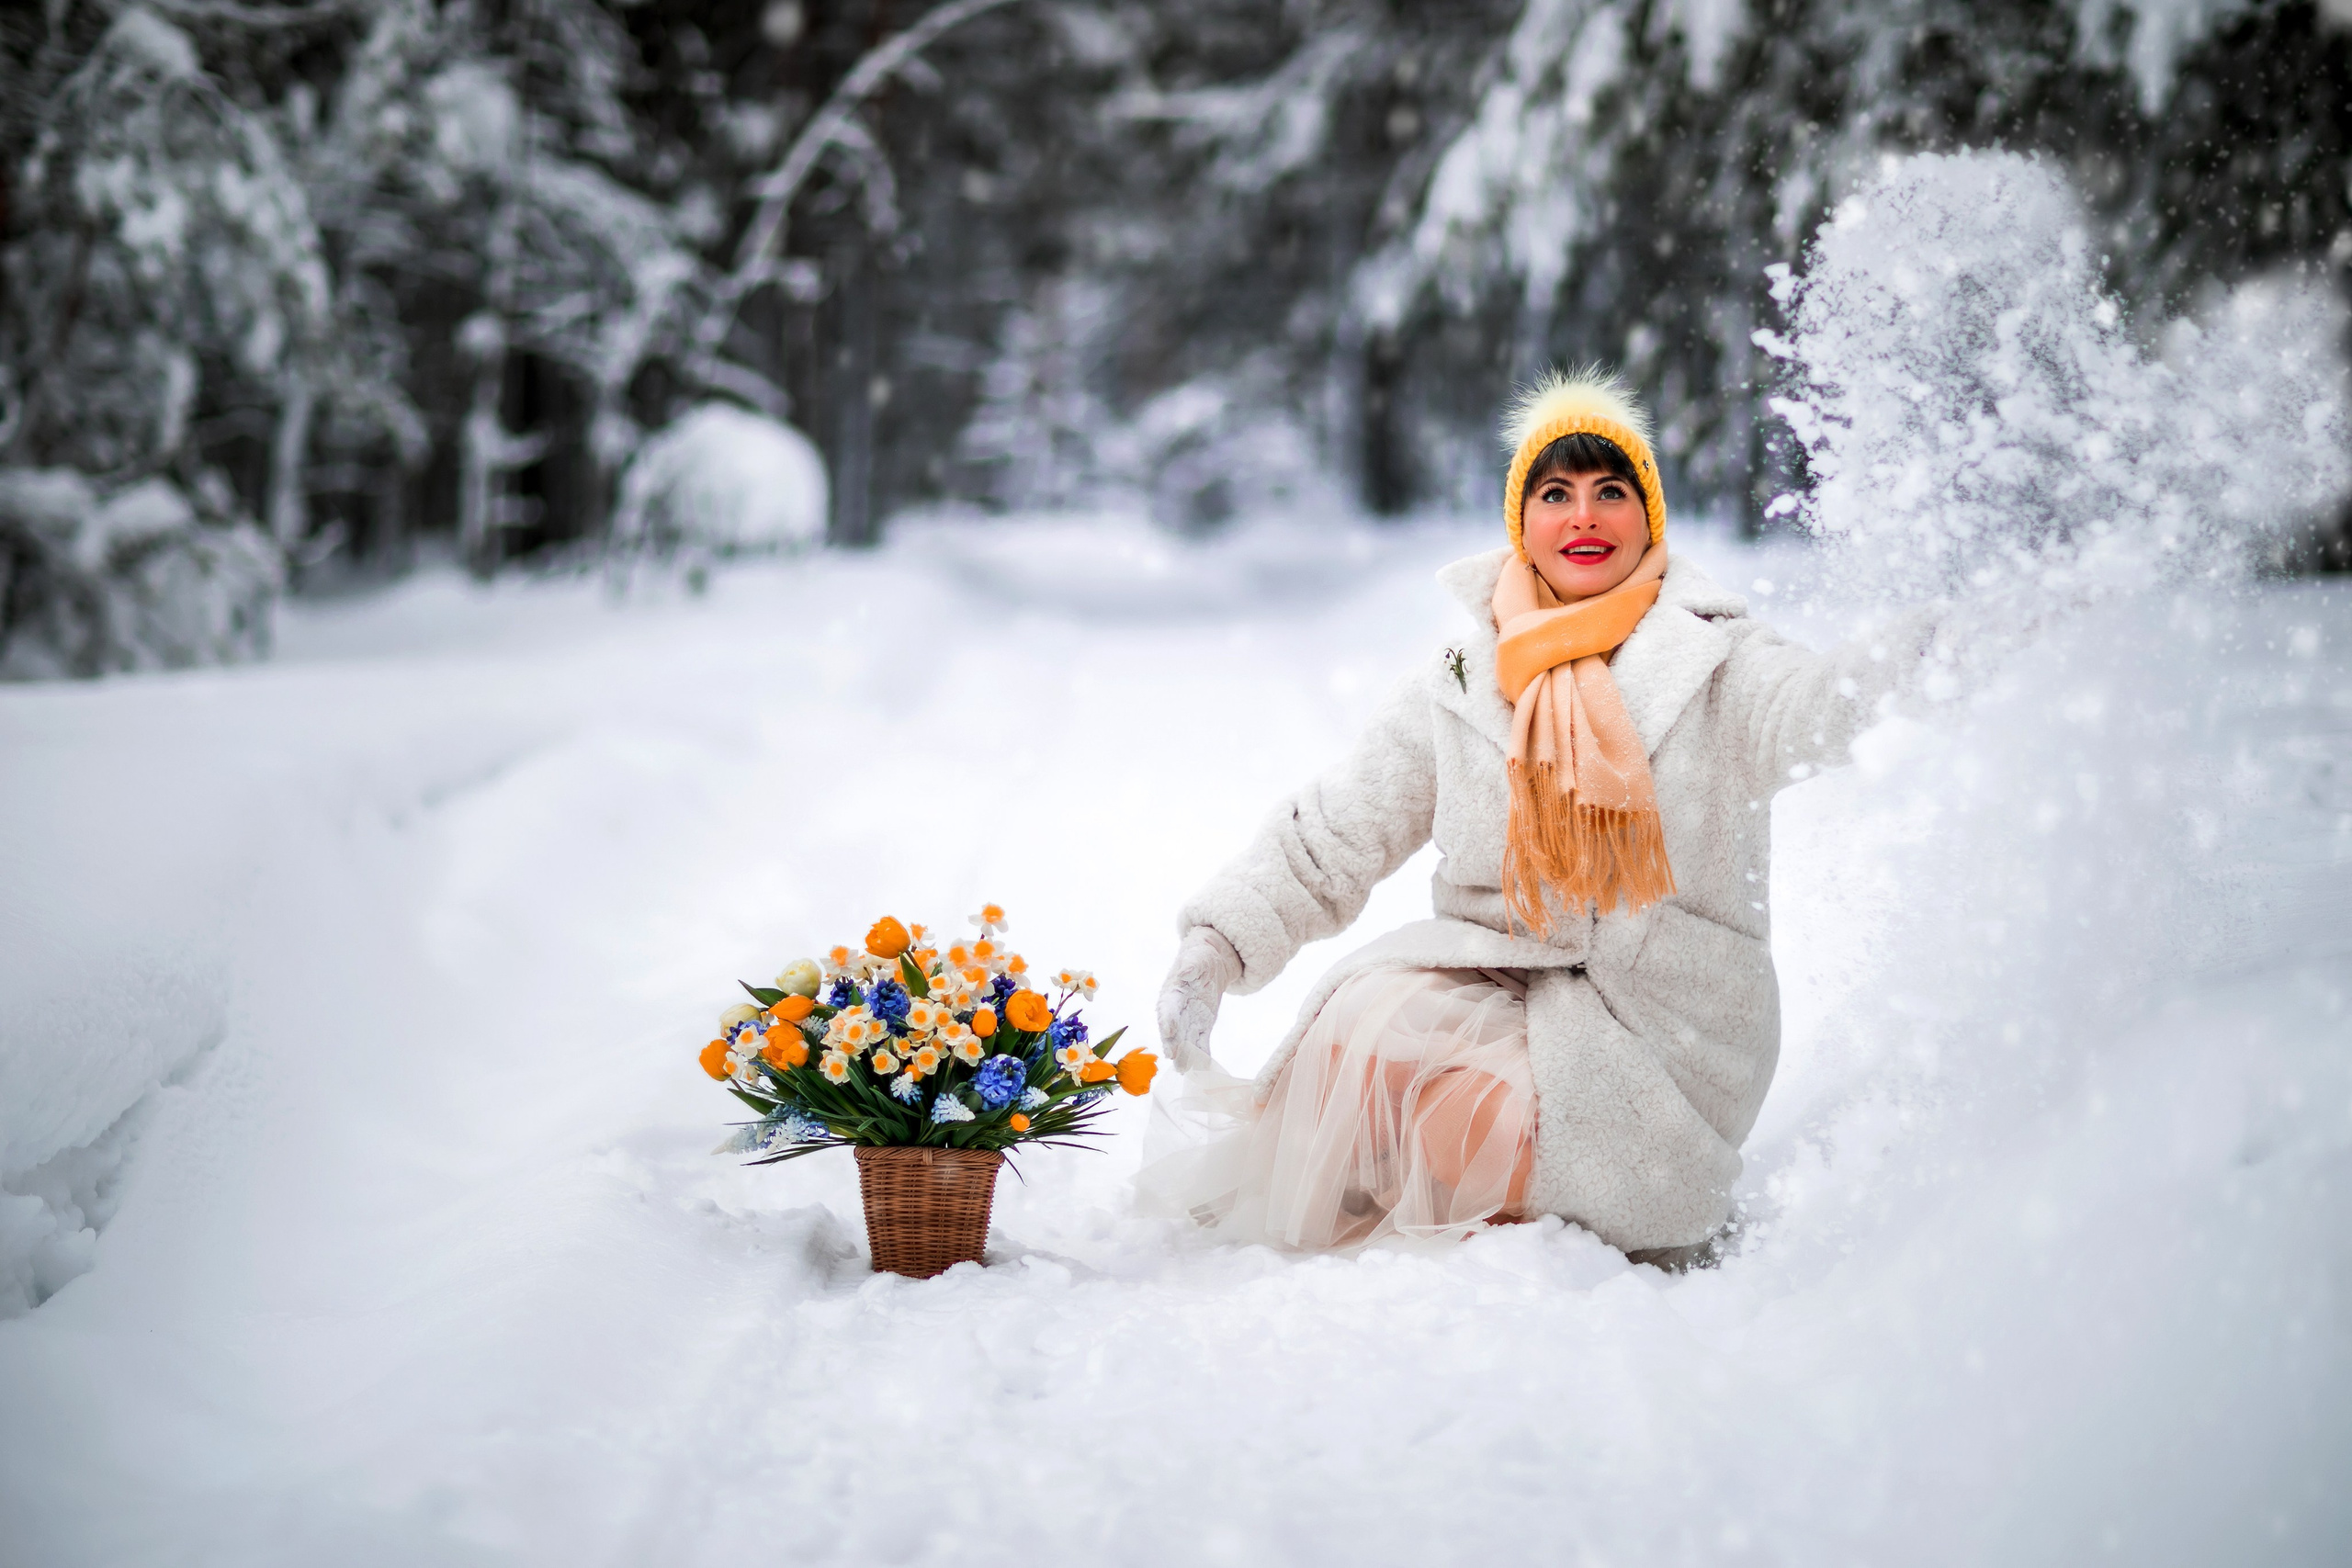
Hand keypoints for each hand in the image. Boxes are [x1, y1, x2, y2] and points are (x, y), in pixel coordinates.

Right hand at [1157, 926, 1242, 1072]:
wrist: (1209, 964)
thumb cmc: (1198, 958)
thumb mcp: (1196, 958)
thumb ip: (1190, 966)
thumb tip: (1186, 971)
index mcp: (1172, 994)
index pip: (1167, 1009)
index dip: (1167, 1020)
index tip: (1168, 1031)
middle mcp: (1177, 1011)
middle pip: (1174, 1030)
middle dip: (1174, 1044)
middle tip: (1175, 1058)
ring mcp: (1189, 1021)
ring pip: (1186, 1041)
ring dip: (1187, 1055)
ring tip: (1187, 1071)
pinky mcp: (1202, 1027)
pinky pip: (1202, 1043)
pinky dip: (1203, 1055)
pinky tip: (1206, 1069)